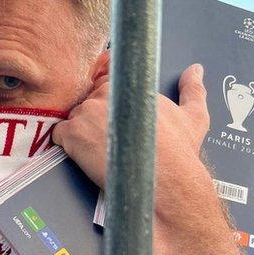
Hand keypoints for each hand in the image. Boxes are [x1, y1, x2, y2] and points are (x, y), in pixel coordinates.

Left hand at [51, 52, 208, 196]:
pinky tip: (84, 156)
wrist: (167, 183)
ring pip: (73, 118)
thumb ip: (192, 89)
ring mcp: (87, 113)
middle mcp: (107, 94)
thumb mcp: (193, 116)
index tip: (112, 119)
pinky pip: (58, 134)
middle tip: (108, 140)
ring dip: (81, 133)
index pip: (106, 84)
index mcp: (131, 85)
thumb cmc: (179, 153)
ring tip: (100, 151)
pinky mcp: (73, 134)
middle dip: (94, 120)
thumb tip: (195, 71)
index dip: (108, 105)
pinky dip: (66, 145)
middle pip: (87, 101)